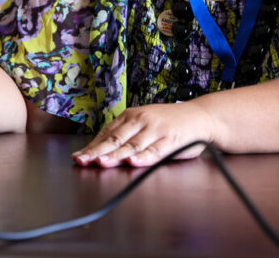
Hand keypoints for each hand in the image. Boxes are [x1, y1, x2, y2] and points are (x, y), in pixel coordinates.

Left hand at [71, 102, 216, 167]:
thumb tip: (100, 150)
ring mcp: (156, 130)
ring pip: (132, 145)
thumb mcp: (144, 123)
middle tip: (83, 160)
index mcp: (132, 116)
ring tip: (101, 162)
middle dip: (97, 151)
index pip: (107, 133)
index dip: (92, 146)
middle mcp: (141, 121)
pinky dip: (143, 157)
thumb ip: (126, 135)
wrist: (199, 116)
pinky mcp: (171, 139)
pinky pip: (155, 150)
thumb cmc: (168, 123)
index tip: (79, 157)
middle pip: (116, 138)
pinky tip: (133, 162)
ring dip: (116, 155)